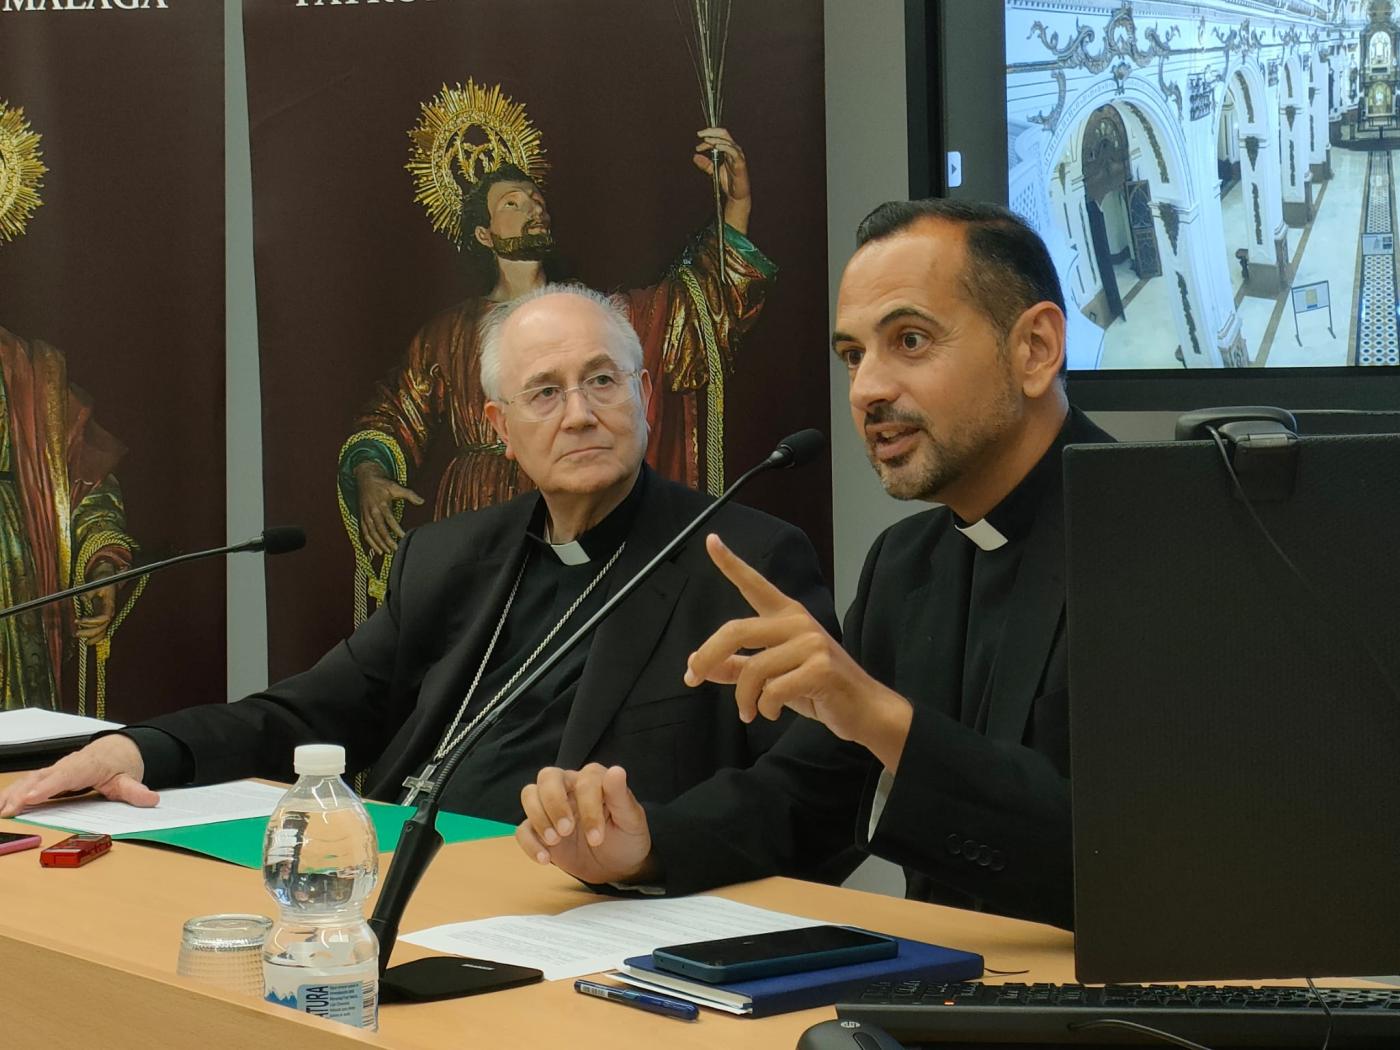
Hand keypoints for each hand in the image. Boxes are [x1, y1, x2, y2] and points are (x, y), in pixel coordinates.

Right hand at [0, 734, 156, 817]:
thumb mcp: (130, 777)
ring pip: (30, 780)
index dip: (47, 787)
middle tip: (8, 810)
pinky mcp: (48, 776)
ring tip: (1, 811)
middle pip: (41, 779)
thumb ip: (136, 790)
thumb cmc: (120, 764)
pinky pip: (27, 783)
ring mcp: (55, 770)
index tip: (31, 797)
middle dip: (23, 794)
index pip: (65, 776)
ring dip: (12, 794)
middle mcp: (67, 766)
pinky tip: (1, 805)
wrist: (116, 750)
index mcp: (86, 766)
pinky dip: (12, 792)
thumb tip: (150, 798)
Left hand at [74, 563, 118, 643]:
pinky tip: (87, 641)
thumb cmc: (102, 580)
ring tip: (80, 639)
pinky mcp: (101, 616)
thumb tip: (83, 599)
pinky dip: (95, 636)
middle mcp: (109, 613)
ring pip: (103, 631)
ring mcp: (106, 615)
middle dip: (89, 632)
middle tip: (76, 633)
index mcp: (110, 605)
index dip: (92, 621)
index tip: (79, 620)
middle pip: (102, 627)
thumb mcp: (96, 584)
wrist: (107, 578)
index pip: (104, 618)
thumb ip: (89, 593)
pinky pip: (101, 630)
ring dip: (92, 637)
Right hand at [354, 461, 423, 556]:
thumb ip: (409, 494)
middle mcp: (372, 512)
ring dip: (379, 544)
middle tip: (396, 549)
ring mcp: (366, 516)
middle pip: (379, 530)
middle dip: (387, 541)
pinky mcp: (362, 518)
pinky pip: (365, 533)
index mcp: (381, 505)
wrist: (365, 479)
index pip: (389, 520)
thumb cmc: (382, 484)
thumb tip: (422, 501)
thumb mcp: (396, 487)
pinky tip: (378, 551)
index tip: (404, 537)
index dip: (396, 529)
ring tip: (389, 552)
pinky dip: (371, 543)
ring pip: (371, 534)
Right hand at [516, 764, 659, 885]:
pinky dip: (529, 842)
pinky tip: (545, 859)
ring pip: (529, 794)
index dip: (588, 808)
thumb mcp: (630, 820)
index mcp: (593, 781)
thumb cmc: (626, 838)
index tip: (597, 837)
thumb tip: (616, 770)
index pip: (584, 782)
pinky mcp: (540, 830)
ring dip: (538, 817)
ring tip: (555, 842)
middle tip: (566, 831)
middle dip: (554, 804)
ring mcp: (552, 808)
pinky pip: (523, 828)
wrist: (617, 867)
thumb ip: (621, 796)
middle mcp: (569, 788)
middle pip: (548, 776)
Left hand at [684, 534, 913, 771]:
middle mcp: (798, 622)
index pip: (754, 585)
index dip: (730, 563)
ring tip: (748, 713)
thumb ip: (737, 668)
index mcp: (786, 616)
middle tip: (691, 678)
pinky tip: (770, 714)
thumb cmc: (817, 689)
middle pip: (736, 630)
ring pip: (754, 669)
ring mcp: (811, 643)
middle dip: (708, 656)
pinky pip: (773, 690)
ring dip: (743, 698)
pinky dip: (764, 708)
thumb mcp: (773, 677)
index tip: (710, 540)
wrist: (863, 710)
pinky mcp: (820, 668)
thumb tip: (696, 664)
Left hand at [694, 127, 750, 233]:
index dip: (707, 138)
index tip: (698, 146)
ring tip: (706, 140)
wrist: (736, 196)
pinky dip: (725, 147)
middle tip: (699, 134)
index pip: (718, 137)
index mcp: (728, 150)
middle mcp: (734, 150)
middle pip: (724, 134)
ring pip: (728, 141)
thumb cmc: (728, 182)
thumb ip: (705, 164)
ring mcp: (738, 156)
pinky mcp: (740, 163)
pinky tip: (717, 146)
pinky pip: (734, 152)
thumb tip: (695, 157)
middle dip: (711, 132)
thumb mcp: (713, 171)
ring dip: (716, 139)